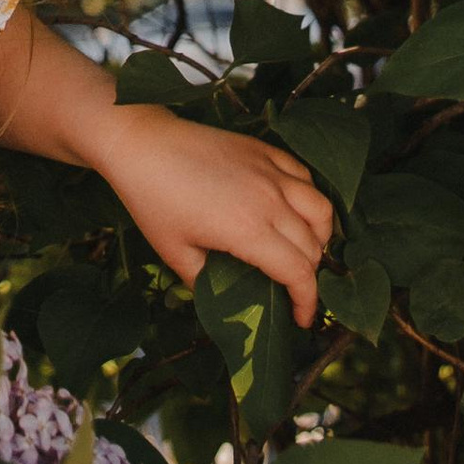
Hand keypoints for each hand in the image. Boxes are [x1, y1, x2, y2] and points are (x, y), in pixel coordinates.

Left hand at [90, 107, 333, 329]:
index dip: (307, 303)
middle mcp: (269, 200)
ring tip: (305, 248)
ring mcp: (270, 171)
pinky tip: (295, 208)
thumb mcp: (175, 253)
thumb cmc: (153, 201)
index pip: (299, 273)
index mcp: (249, 231)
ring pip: (320, 207)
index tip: (302, 320)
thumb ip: (206, 283)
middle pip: (313, 245)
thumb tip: (225, 302)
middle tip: (294, 288)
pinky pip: (304, 175)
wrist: (143, 144)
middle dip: (310, 274)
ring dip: (320, 235)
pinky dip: (309, 197)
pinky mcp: (264, 150)